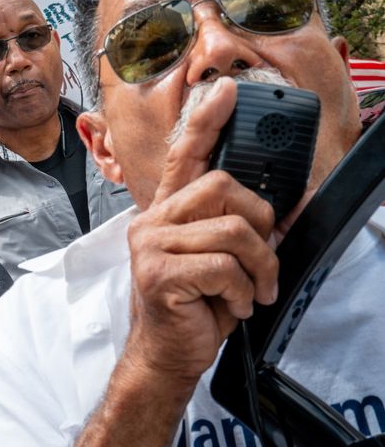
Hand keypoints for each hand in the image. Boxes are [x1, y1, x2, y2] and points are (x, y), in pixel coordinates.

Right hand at [123, 78, 278, 387]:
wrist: (166, 356)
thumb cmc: (194, 309)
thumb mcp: (228, 263)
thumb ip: (252, 229)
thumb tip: (296, 202)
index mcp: (169, 213)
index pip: (187, 156)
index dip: (208, 121)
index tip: (227, 90)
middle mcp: (153, 222)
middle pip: (224, 188)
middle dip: (260, 226)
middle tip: (260, 263)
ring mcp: (150, 245)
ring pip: (232, 230)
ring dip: (257, 267)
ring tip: (249, 292)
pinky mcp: (157, 273)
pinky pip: (223, 266)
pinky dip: (240, 291)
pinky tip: (230, 306)